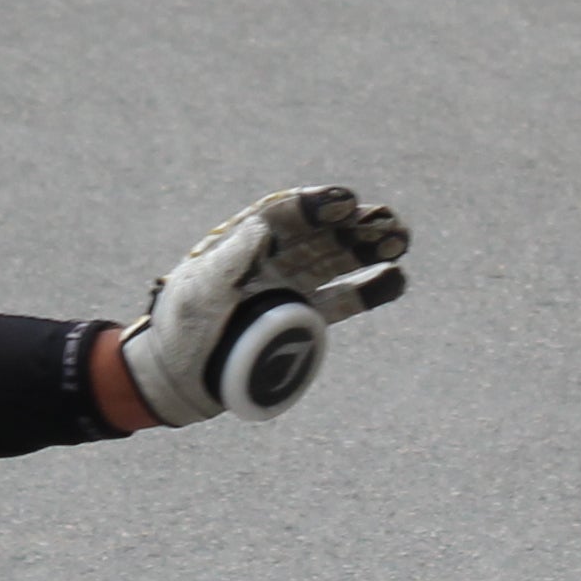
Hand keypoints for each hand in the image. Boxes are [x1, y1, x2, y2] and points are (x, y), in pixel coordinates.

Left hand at [122, 186, 410, 423]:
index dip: (316, 205)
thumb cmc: (182, 331)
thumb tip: (264, 227)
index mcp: (243, 242)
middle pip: (321, 232)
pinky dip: (369, 290)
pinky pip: (343, 300)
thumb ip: (231, 260)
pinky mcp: (303, 319)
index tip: (346, 202)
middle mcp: (271, 259)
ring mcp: (290, 288)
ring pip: (338, 259)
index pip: (286, 214)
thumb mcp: (199, 292)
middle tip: (389, 222)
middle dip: (356, 224)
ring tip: (401, 240)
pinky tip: (395, 279)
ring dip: (369, 248)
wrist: (179, 378)